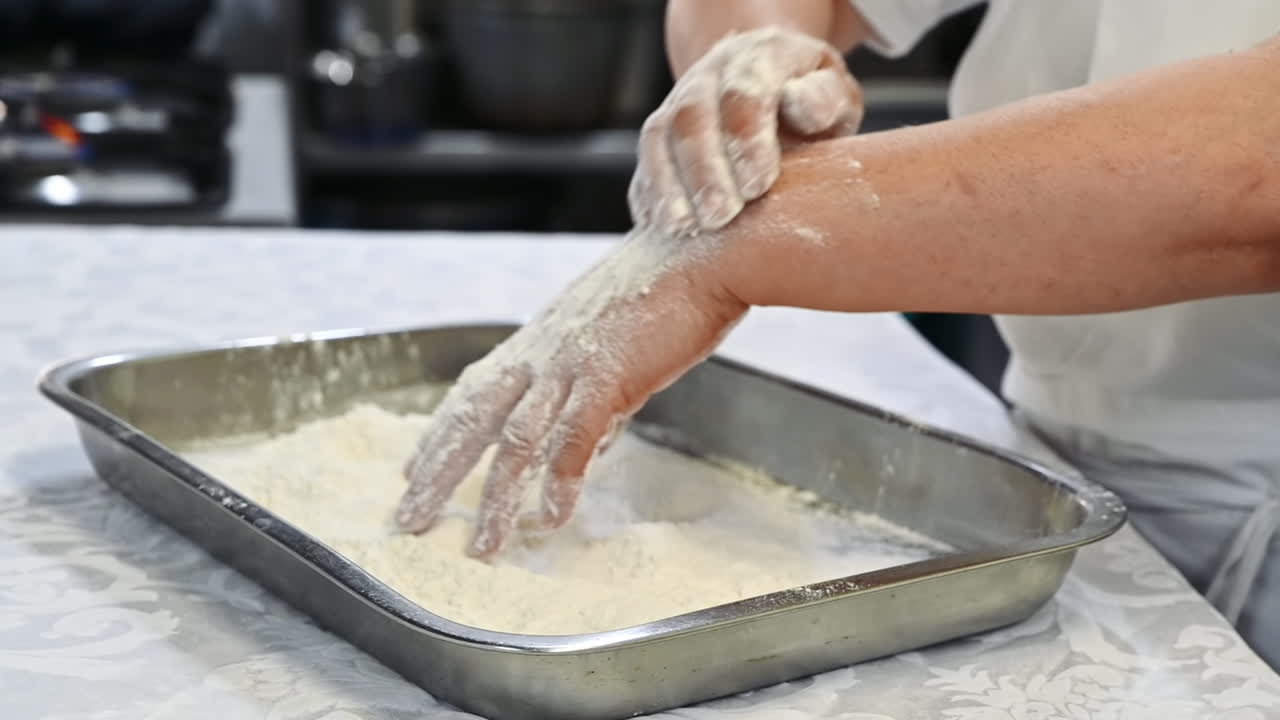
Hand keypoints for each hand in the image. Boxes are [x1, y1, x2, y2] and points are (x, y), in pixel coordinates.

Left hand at [397, 231, 747, 558]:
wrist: (706, 250)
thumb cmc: (670, 287)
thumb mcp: (614, 338)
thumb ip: (597, 394)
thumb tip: (592, 445)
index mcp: (541, 339)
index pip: (472, 390)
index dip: (440, 431)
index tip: (413, 466)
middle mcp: (542, 351)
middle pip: (472, 418)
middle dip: (438, 471)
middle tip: (409, 516)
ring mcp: (570, 363)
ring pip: (515, 440)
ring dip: (496, 497)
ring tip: (484, 545)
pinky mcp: (608, 374)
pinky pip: (575, 437)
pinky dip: (562, 479)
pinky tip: (553, 516)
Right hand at [629, 27, 862, 237]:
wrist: (767, 86)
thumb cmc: (808, 102)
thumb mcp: (833, 93)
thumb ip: (824, 98)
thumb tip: (799, 104)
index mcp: (757, 58)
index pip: (743, 93)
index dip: (746, 139)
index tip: (758, 185)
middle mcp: (708, 76)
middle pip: (690, 116)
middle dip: (703, 170)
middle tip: (720, 215)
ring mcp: (676, 104)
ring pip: (657, 138)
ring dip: (668, 186)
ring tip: (684, 227)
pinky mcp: (660, 139)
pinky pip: (643, 165)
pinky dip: (649, 197)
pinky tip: (661, 229)